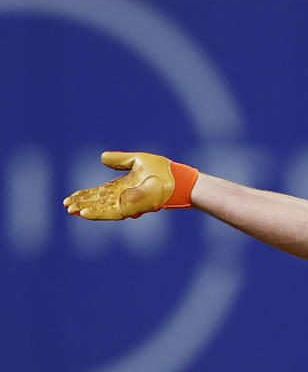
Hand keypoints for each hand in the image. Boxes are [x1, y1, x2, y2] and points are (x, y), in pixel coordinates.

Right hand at [63, 152, 197, 219]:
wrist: (177, 180)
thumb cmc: (163, 171)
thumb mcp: (136, 161)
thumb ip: (119, 160)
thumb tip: (101, 157)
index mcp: (122, 186)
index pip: (99, 192)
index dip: (85, 195)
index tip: (71, 197)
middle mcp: (122, 196)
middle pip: (97, 202)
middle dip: (82, 203)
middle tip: (66, 206)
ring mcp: (126, 203)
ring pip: (101, 209)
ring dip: (85, 210)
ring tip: (70, 211)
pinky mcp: (130, 208)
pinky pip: (110, 212)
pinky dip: (96, 214)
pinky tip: (83, 214)